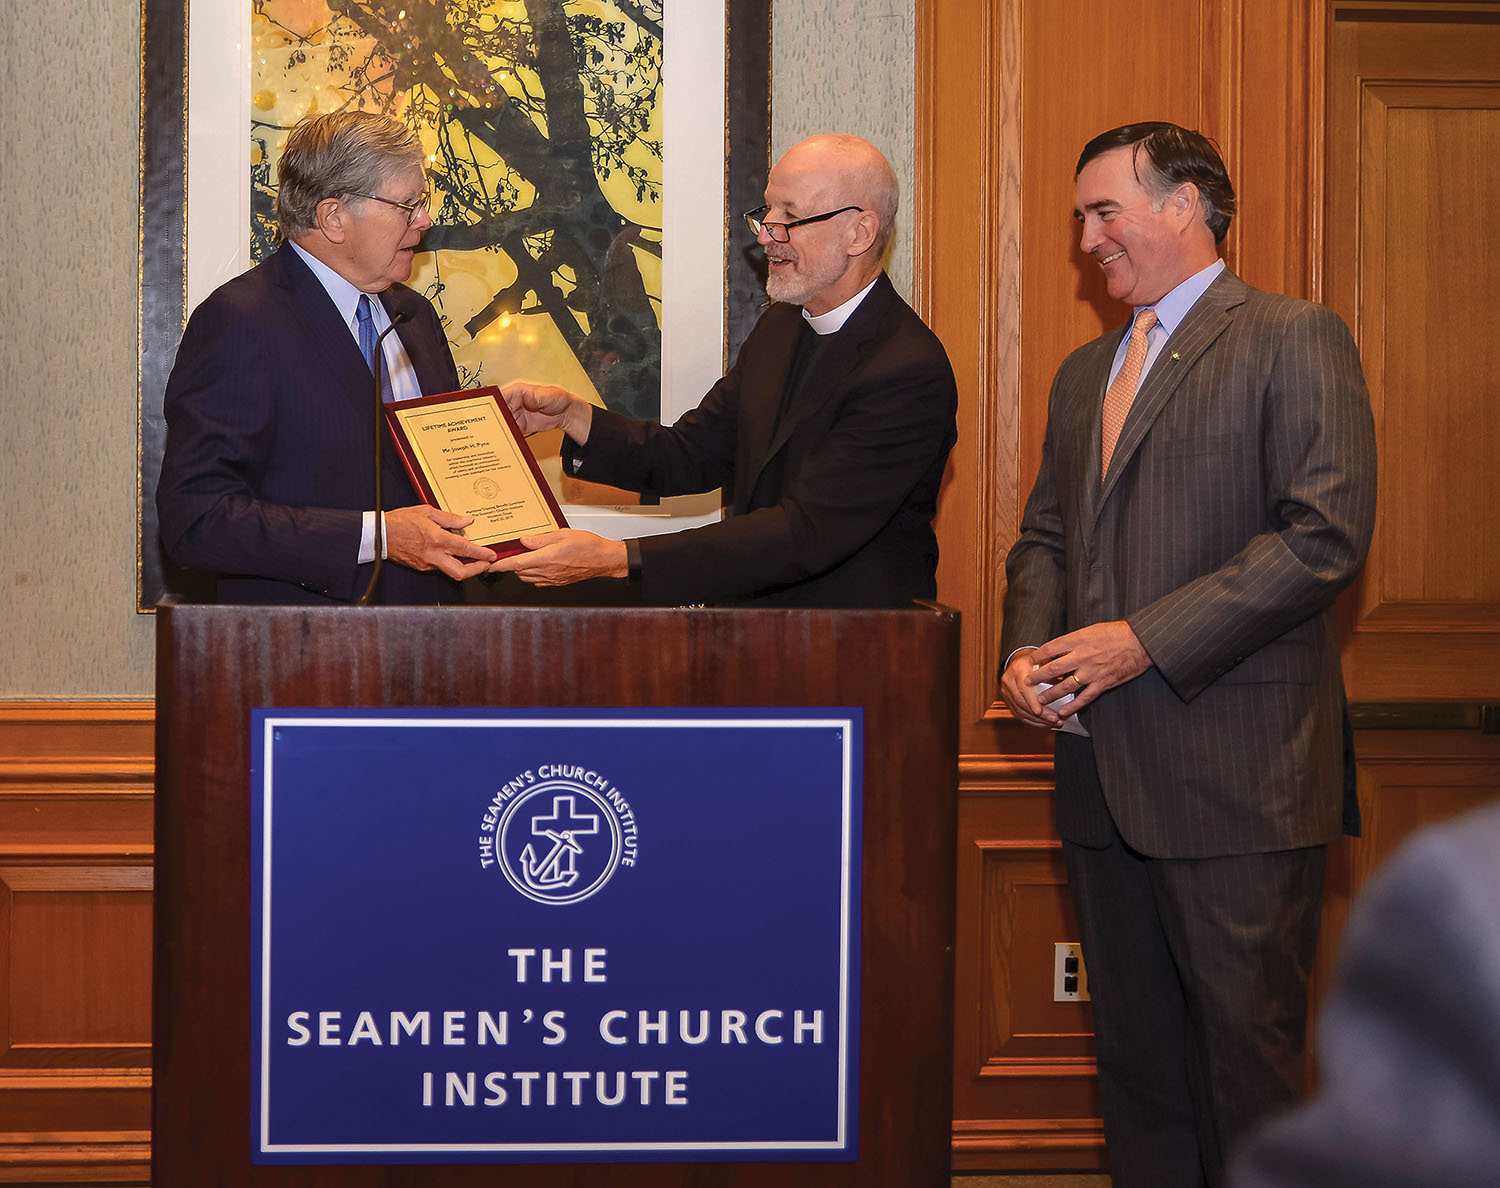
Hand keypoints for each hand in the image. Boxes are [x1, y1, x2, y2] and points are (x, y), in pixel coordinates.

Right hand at [383, 504, 496, 579]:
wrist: (379, 534)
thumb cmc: (399, 521)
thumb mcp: (427, 512)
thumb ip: (450, 518)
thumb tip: (466, 521)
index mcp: (437, 540)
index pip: (466, 550)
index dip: (482, 554)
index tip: (491, 555)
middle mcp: (433, 555)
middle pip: (460, 572)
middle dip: (477, 570)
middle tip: (486, 564)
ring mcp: (427, 563)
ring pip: (450, 571)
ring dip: (463, 565)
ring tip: (471, 556)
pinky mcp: (421, 567)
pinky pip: (440, 567)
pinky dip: (449, 561)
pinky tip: (451, 553)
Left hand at [486, 529, 627, 585]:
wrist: (604, 559)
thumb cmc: (588, 546)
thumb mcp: (562, 534)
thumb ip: (540, 539)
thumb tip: (524, 541)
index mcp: (546, 558)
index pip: (517, 564)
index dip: (501, 566)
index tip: (491, 566)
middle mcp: (548, 571)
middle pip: (520, 572)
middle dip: (511, 566)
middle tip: (509, 556)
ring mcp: (553, 579)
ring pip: (528, 578)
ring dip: (522, 570)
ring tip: (524, 559)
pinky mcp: (559, 583)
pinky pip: (539, 582)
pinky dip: (533, 575)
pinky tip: (537, 567)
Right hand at [500, 379, 592, 441]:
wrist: (565, 413)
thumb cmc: (557, 398)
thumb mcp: (548, 395)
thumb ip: (536, 397)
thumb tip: (526, 396)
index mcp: (517, 391)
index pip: (499, 396)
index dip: (492, 404)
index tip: (488, 412)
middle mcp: (513, 403)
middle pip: (497, 411)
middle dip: (492, 419)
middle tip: (491, 427)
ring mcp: (515, 415)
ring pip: (501, 422)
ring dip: (498, 429)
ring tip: (496, 436)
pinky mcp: (519, 426)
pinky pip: (509, 431)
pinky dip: (506, 436)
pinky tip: (505, 441)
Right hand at [1000, 648, 1061, 728]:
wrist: (1021, 660)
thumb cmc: (1037, 660)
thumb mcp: (1046, 660)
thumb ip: (1053, 672)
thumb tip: (1066, 686)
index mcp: (1019, 669)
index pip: (1023, 688)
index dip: (1032, 702)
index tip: (1040, 711)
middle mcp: (1009, 680)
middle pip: (1021, 702)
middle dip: (1040, 714)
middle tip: (1055, 720)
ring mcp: (1006, 691)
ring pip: (1020, 711)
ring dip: (1038, 720)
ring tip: (1053, 724)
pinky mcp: (1007, 700)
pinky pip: (1018, 714)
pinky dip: (1032, 721)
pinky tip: (1044, 724)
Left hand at [1024, 620, 1151, 717]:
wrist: (1140, 642)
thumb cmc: (1116, 633)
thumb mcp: (1091, 630)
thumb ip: (1075, 640)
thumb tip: (1058, 648)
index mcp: (1078, 640)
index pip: (1051, 648)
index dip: (1038, 655)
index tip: (1031, 660)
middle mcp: (1082, 656)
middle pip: (1053, 669)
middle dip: (1038, 677)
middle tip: (1027, 682)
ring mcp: (1092, 672)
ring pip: (1065, 686)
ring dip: (1050, 694)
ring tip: (1040, 701)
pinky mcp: (1103, 684)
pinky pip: (1084, 698)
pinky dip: (1072, 706)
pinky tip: (1062, 712)